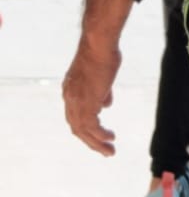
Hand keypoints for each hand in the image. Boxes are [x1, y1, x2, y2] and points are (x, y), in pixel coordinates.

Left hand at [63, 37, 120, 155]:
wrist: (98, 45)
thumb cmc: (103, 53)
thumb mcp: (102, 74)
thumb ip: (102, 91)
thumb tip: (106, 105)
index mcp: (70, 91)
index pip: (75, 114)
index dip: (86, 125)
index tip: (99, 133)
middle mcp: (70, 99)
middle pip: (76, 127)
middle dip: (90, 140)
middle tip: (104, 149)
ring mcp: (76, 102)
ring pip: (83, 131)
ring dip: (96, 143)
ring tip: (110, 151)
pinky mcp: (86, 103)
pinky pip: (92, 127)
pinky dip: (100, 136)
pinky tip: (110, 138)